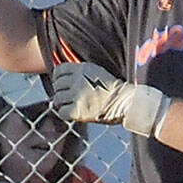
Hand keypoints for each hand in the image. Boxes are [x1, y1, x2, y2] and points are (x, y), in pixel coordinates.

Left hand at [50, 62, 167, 134]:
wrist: (125, 102)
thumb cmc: (113, 88)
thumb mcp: (97, 71)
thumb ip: (80, 72)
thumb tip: (63, 76)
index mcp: (82, 68)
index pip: (58, 70)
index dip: (59, 78)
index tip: (64, 84)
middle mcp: (77, 80)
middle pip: (57, 86)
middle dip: (61, 91)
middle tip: (70, 97)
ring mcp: (76, 96)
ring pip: (57, 99)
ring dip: (63, 103)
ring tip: (73, 105)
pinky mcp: (77, 110)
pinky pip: (61, 112)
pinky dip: (66, 114)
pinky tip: (74, 113)